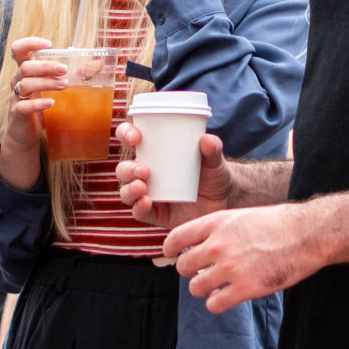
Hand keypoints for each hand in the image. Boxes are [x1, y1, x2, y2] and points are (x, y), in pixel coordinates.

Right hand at [0, 37, 65, 161]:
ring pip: (25, 84)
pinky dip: (38, 104)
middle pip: (25, 67)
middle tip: (64, 69)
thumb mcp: (52, 88)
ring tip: (64, 85)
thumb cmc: (40, 105)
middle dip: (46, 66)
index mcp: (25, 70)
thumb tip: (93, 67)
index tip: (48, 44)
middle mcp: (17, 81)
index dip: (30, 43)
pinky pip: (24, 106)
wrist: (25, 133)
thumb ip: (69, 76)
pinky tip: (51, 103)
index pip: (18, 50)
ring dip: (46, 82)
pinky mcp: (17, 113)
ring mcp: (16, 97)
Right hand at [113, 120, 227, 232]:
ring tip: (142, 186)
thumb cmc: (213, 173)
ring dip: (129, 188)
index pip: (131, 138)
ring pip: (127, 191)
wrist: (224, 201)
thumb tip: (206, 139)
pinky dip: (139, 207)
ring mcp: (149, 194)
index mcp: (154, 152)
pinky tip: (146, 202)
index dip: (126, 134)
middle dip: (127, 169)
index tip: (135, 137)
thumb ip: (212, 149)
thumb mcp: (214, 160)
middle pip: (124, 169)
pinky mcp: (155, 214)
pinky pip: (139, 212)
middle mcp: (146, 173)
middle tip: (143, 170)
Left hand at [165, 203, 326, 312]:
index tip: (173, 255)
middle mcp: (219, 244)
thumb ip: (218, 230)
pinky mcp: (245, 288)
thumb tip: (199, 246)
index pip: (175, 239)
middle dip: (190, 272)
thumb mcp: (241, 216)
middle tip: (204, 272)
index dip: (171, 250)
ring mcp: (231, 267)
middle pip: (182, 267)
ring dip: (204, 289)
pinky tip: (227, 297)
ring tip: (218, 286)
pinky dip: (217, 303)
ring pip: (195, 288)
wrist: (308, 234)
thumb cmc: (279, 224)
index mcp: (216, 223)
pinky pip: (214, 304)